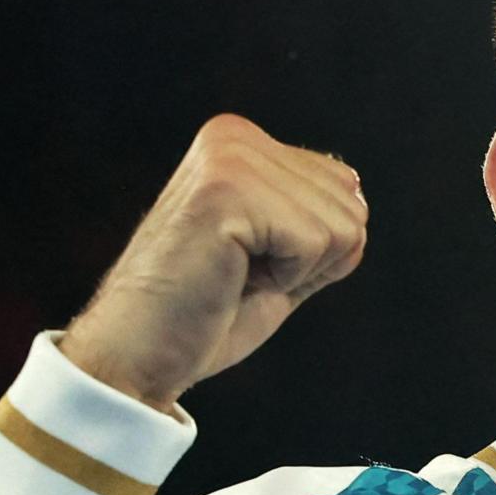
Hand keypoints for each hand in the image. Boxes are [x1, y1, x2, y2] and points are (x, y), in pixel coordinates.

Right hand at [60, 114, 368, 412]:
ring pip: (341, 227)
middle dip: (311, 261)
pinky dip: (285, 280)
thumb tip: (359, 195)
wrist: (136, 357)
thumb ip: (314, 222)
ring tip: (234, 277)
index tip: (252, 266)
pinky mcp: (227, 192)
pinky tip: (231, 280)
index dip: (315, 250)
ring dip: (297, 272)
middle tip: (242, 276)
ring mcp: (229, 159)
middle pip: (351, 206)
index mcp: (241, 142)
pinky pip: (315, 243)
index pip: (346, 188)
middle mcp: (234, 136)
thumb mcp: (276, 258)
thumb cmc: (202, 318)